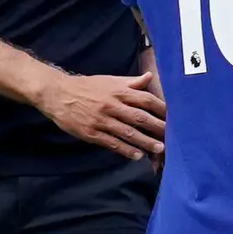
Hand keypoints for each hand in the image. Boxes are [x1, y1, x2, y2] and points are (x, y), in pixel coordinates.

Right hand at [34, 72, 165, 159]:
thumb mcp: (109, 80)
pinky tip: (137, 156)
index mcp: (118, 91)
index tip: (173, 117)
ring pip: (128, 133)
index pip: (145, 99)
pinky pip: (112, 143)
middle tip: (172, 137)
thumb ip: (130, 82)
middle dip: (157, 128)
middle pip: (140, 118)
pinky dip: (125, 150)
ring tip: (159, 149)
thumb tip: (150, 77)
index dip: (160, 108)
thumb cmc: (87, 86)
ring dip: (145, 142)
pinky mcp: (92, 133)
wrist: (58, 94)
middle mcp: (112, 105)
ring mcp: (102, 120)